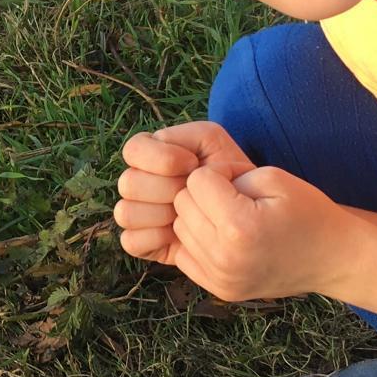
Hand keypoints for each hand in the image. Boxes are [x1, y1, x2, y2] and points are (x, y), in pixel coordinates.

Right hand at [113, 121, 253, 263]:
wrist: (250, 218)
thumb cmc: (233, 176)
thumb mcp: (218, 144)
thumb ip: (192, 134)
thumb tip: (165, 150)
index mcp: (152, 156)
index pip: (133, 150)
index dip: (162, 158)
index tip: (194, 165)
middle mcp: (140, 183)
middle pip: (129, 182)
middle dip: (166, 188)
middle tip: (195, 195)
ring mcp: (138, 214)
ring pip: (125, 212)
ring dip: (160, 214)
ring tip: (186, 216)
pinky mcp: (141, 242)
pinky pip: (131, 241)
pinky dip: (155, 239)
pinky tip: (178, 237)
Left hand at [115, 121, 353, 301]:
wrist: (334, 259)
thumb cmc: (308, 212)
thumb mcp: (275, 178)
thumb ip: (230, 174)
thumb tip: (197, 185)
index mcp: (239, 227)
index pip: (196, 181)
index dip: (218, 173)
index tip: (240, 180)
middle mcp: (224, 258)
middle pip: (182, 205)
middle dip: (204, 194)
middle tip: (236, 198)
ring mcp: (220, 279)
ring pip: (179, 229)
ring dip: (199, 218)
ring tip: (232, 218)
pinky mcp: (219, 290)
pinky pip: (185, 254)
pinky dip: (199, 242)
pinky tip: (226, 239)